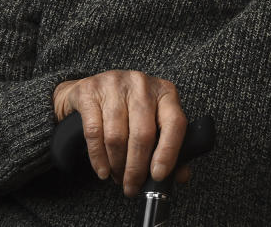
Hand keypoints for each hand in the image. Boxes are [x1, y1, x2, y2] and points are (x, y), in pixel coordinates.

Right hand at [53, 70, 189, 196]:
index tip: (159, 176)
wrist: (92, 90)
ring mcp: (114, 84)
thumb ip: (168, 146)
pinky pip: (94, 132)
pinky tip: (103, 170)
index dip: (168, 152)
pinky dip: (98, 158)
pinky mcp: (89, 91)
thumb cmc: (128, 108)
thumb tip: (180, 176)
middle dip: (137, 168)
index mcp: (164, 92)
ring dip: (117, 165)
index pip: (174, 123)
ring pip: (116, 136)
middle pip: (143, 134)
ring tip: (118, 177)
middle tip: (132, 187)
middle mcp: (141, 84)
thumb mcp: (153, 121)